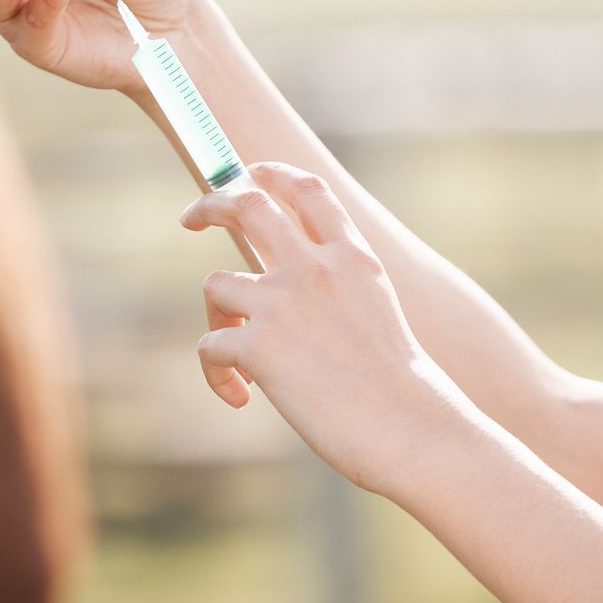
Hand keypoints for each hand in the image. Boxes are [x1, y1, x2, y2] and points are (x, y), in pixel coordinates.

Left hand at [180, 163, 464, 494]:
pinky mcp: (259, 346)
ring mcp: (284, 303)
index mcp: (353, 258)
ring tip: (237, 358)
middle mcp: (315, 268)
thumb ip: (339, 288)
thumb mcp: (377, 314)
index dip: (270, 173)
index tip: (247, 175)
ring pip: (215, 282)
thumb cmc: (402, 390)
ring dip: (216, 317)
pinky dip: (217, 374)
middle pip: (245, 203)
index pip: (307, 190)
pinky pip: (210, 346)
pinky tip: (242, 397)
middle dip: (210, 203)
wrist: (411, 430)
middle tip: (191, 218)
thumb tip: (290, 292)